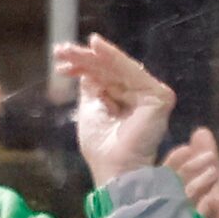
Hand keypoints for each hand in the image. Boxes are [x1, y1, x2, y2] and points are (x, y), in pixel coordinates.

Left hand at [56, 35, 177, 185]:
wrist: (114, 170)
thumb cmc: (101, 149)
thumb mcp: (90, 111)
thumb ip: (92, 88)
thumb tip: (86, 68)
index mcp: (125, 101)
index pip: (105, 76)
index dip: (82, 66)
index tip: (59, 62)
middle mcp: (140, 95)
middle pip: (110, 69)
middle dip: (83, 58)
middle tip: (61, 51)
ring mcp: (151, 95)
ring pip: (118, 67)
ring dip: (92, 56)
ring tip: (69, 51)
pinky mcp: (159, 96)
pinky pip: (132, 72)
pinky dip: (113, 57)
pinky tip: (95, 46)